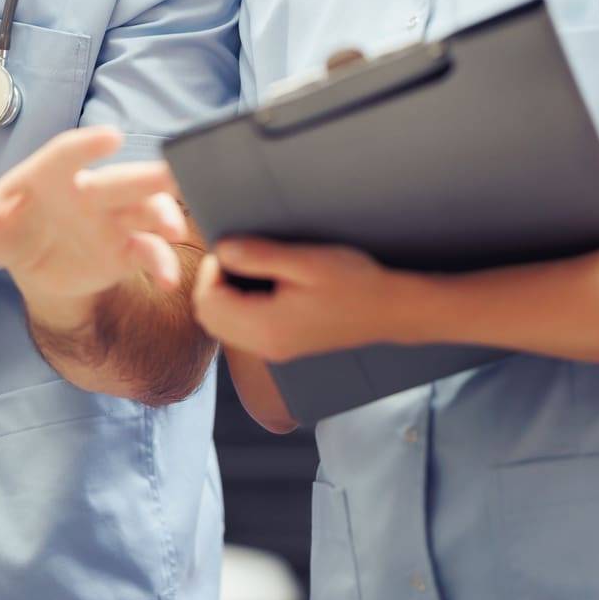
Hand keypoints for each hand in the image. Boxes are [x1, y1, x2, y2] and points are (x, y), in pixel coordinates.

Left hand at [0, 128, 192, 309]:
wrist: (34, 263)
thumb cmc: (7, 229)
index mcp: (52, 175)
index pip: (68, 154)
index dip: (87, 146)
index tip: (111, 137)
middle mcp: (90, 192)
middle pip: (120, 179)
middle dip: (145, 176)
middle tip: (169, 174)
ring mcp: (114, 220)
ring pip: (147, 209)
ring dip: (164, 214)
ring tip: (174, 230)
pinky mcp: (128, 250)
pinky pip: (151, 253)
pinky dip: (162, 263)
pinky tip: (167, 280)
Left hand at [192, 237, 406, 362]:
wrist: (390, 310)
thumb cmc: (354, 282)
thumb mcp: (305, 260)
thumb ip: (259, 256)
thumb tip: (222, 249)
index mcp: (266, 326)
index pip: (208, 302)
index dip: (211, 270)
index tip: (233, 249)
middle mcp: (265, 346)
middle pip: (208, 318)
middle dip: (212, 284)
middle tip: (237, 257)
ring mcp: (273, 350)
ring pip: (221, 327)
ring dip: (223, 297)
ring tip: (249, 269)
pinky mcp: (281, 347)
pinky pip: (240, 331)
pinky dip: (237, 308)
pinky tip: (260, 287)